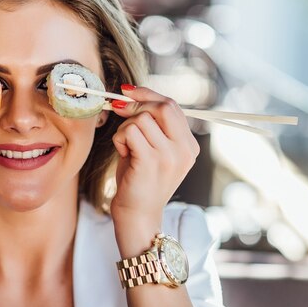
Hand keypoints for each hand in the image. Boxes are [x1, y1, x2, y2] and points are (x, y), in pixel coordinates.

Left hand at [109, 85, 199, 244]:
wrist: (137, 215)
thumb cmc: (138, 181)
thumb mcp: (151, 150)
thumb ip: (150, 125)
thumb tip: (130, 94)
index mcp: (189, 145)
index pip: (172, 105)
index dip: (148, 93)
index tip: (127, 91)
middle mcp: (184, 149)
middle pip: (161, 106)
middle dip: (135, 104)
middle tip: (118, 111)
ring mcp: (170, 156)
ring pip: (141, 119)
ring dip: (124, 129)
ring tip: (126, 148)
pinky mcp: (151, 162)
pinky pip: (130, 132)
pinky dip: (120, 139)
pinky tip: (123, 154)